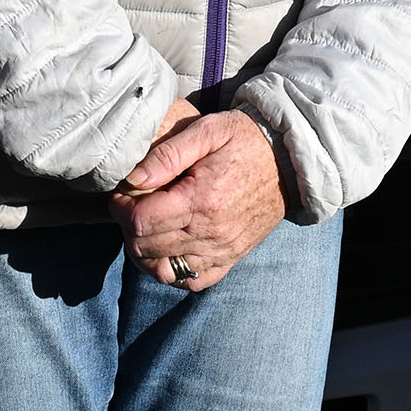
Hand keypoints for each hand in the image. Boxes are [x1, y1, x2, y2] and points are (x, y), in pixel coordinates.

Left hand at [111, 103, 286, 287]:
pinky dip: (170, 270)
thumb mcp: (208, 130)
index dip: (121, 207)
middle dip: (128, 226)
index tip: (121, 192)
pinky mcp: (231, 259)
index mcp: (202, 200)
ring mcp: (221, 251)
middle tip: (131, 205)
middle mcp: (211, 233)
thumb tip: (133, 179)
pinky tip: (166, 248)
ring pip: (162, 270)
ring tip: (145, 227)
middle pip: (146, 247)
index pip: (140, 221)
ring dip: (143, 251)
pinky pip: (190, 281)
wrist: (290, 160)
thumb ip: (168, 153)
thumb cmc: (245, 139)